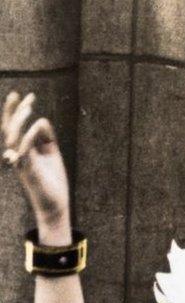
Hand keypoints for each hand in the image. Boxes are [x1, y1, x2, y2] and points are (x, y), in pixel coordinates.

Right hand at [2, 91, 70, 239]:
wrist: (55, 204)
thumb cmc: (52, 180)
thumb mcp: (51, 153)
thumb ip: (46, 137)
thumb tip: (42, 120)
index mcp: (22, 149)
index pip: (15, 127)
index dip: (17, 110)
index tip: (26, 95)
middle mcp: (17, 154)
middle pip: (9, 129)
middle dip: (14, 111)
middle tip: (24, 96)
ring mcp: (21, 163)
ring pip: (12, 138)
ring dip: (20, 122)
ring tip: (29, 109)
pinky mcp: (29, 171)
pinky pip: (24, 152)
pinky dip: (28, 138)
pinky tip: (36, 126)